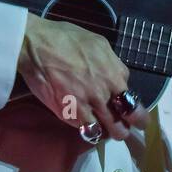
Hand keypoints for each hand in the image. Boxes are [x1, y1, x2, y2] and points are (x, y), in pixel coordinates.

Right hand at [17, 12, 150, 139]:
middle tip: (124, 127)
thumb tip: (118, 75)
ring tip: (107, 131)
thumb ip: (112, 63)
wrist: (37, 47)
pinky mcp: (69, 114)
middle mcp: (104, 94)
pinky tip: (88, 127)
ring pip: (108, 131)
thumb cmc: (66, 39)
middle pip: (126, 121)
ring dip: (110, 132)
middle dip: (127, 126)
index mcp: (114, 75)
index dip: (135, 110)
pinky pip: (86, 131)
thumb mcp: (99, 43)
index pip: (133, 101)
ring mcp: (87, 106)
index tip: (133, 114)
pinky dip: (90, 131)